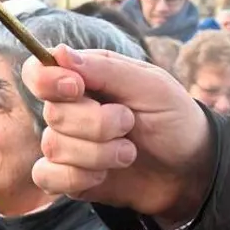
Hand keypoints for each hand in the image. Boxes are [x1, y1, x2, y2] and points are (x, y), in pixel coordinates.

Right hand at [25, 45, 212, 224]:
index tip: (77, 88)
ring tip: (128, 154)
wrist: (191, 170)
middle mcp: (71, 109)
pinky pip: (47, 177)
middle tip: (130, 124)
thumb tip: (59, 52)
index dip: (48, 80)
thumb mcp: (152, 86)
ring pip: (54, 147)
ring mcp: (68, 144)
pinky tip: (103, 176)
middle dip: (96, 124)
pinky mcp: (69, 176)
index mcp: (86, 78)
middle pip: (53, 113)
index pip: (38, 72)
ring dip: (97, 154)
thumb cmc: (174, 119)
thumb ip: (106, 69)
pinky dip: (76, 177)